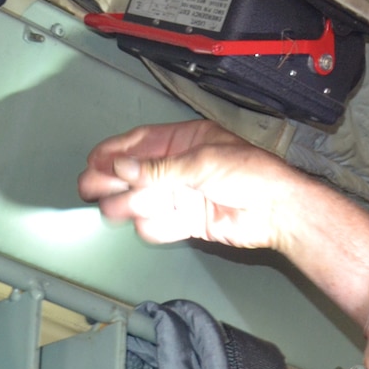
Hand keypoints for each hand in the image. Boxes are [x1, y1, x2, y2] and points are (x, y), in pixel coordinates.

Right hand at [79, 120, 304, 250]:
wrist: (278, 210)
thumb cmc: (253, 174)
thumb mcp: (200, 162)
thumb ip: (157, 168)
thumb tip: (122, 167)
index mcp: (186, 141)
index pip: (141, 144)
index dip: (114, 153)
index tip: (93, 162)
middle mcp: (183, 167)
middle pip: (136, 174)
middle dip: (112, 181)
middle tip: (90, 188)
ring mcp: (185, 195)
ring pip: (144, 201)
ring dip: (129, 205)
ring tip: (115, 208)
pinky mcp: (190, 222)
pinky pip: (161, 226)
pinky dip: (153, 227)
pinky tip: (148, 224)